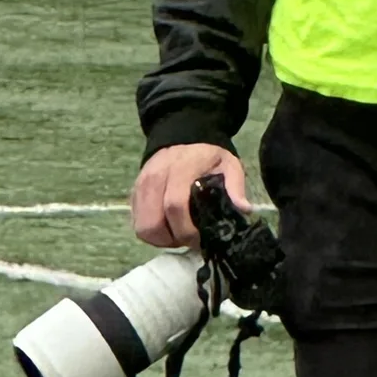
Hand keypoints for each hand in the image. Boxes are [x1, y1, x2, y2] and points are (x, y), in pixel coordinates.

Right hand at [133, 142, 248, 248]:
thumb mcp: (229, 164)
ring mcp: (140, 186)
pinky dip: (152, 233)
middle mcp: (154, 178)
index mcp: (179, 169)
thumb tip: (243, 209)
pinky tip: (168, 228)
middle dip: (172, 239)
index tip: (202, 239)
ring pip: (141, 228)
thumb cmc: (207, 156)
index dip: (187, 230)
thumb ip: (235, 186)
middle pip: (152, 223)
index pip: (175, 205)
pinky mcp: (133, 194)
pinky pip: (136, 224)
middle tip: (189, 239)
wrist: (181, 136)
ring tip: (178, 234)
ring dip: (161, 239)